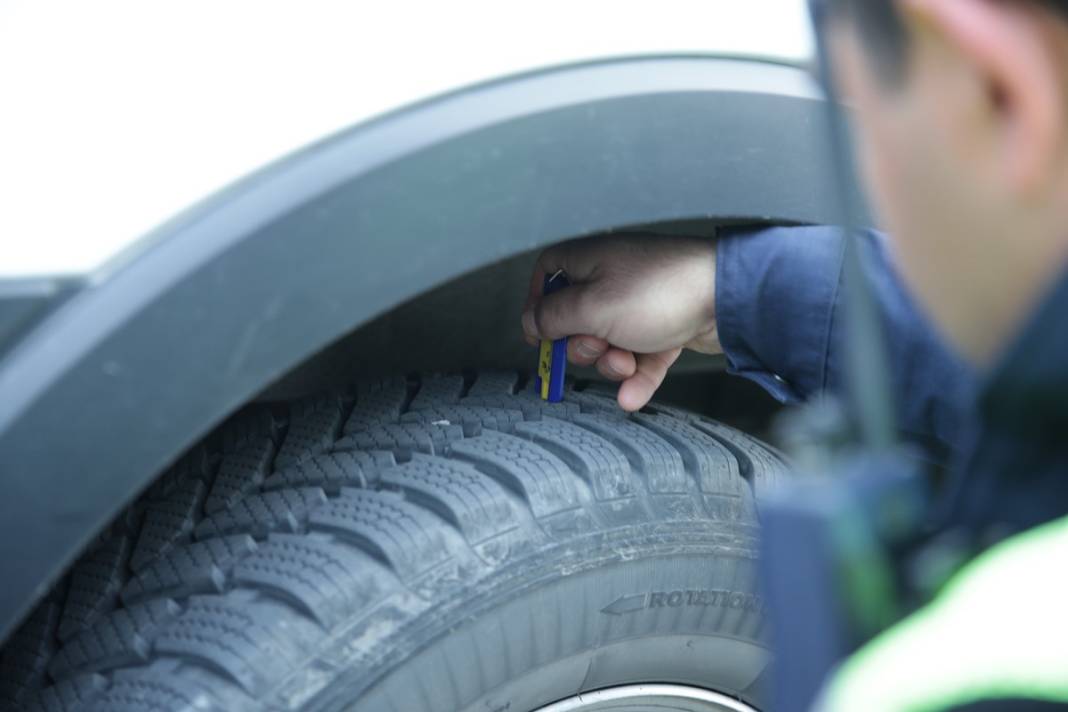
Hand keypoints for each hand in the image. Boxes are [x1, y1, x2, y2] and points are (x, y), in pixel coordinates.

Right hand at [521, 234, 720, 411]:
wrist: (729, 297)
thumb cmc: (659, 291)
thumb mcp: (591, 307)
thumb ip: (553, 317)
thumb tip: (530, 322)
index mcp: (589, 261)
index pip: (548, 275)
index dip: (538, 306)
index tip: (539, 335)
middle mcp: (614, 277)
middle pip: (577, 319)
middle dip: (584, 346)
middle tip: (598, 348)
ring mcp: (642, 303)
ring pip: (610, 342)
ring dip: (613, 363)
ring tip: (628, 363)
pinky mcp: (666, 325)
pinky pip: (642, 355)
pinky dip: (638, 376)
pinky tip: (632, 398)